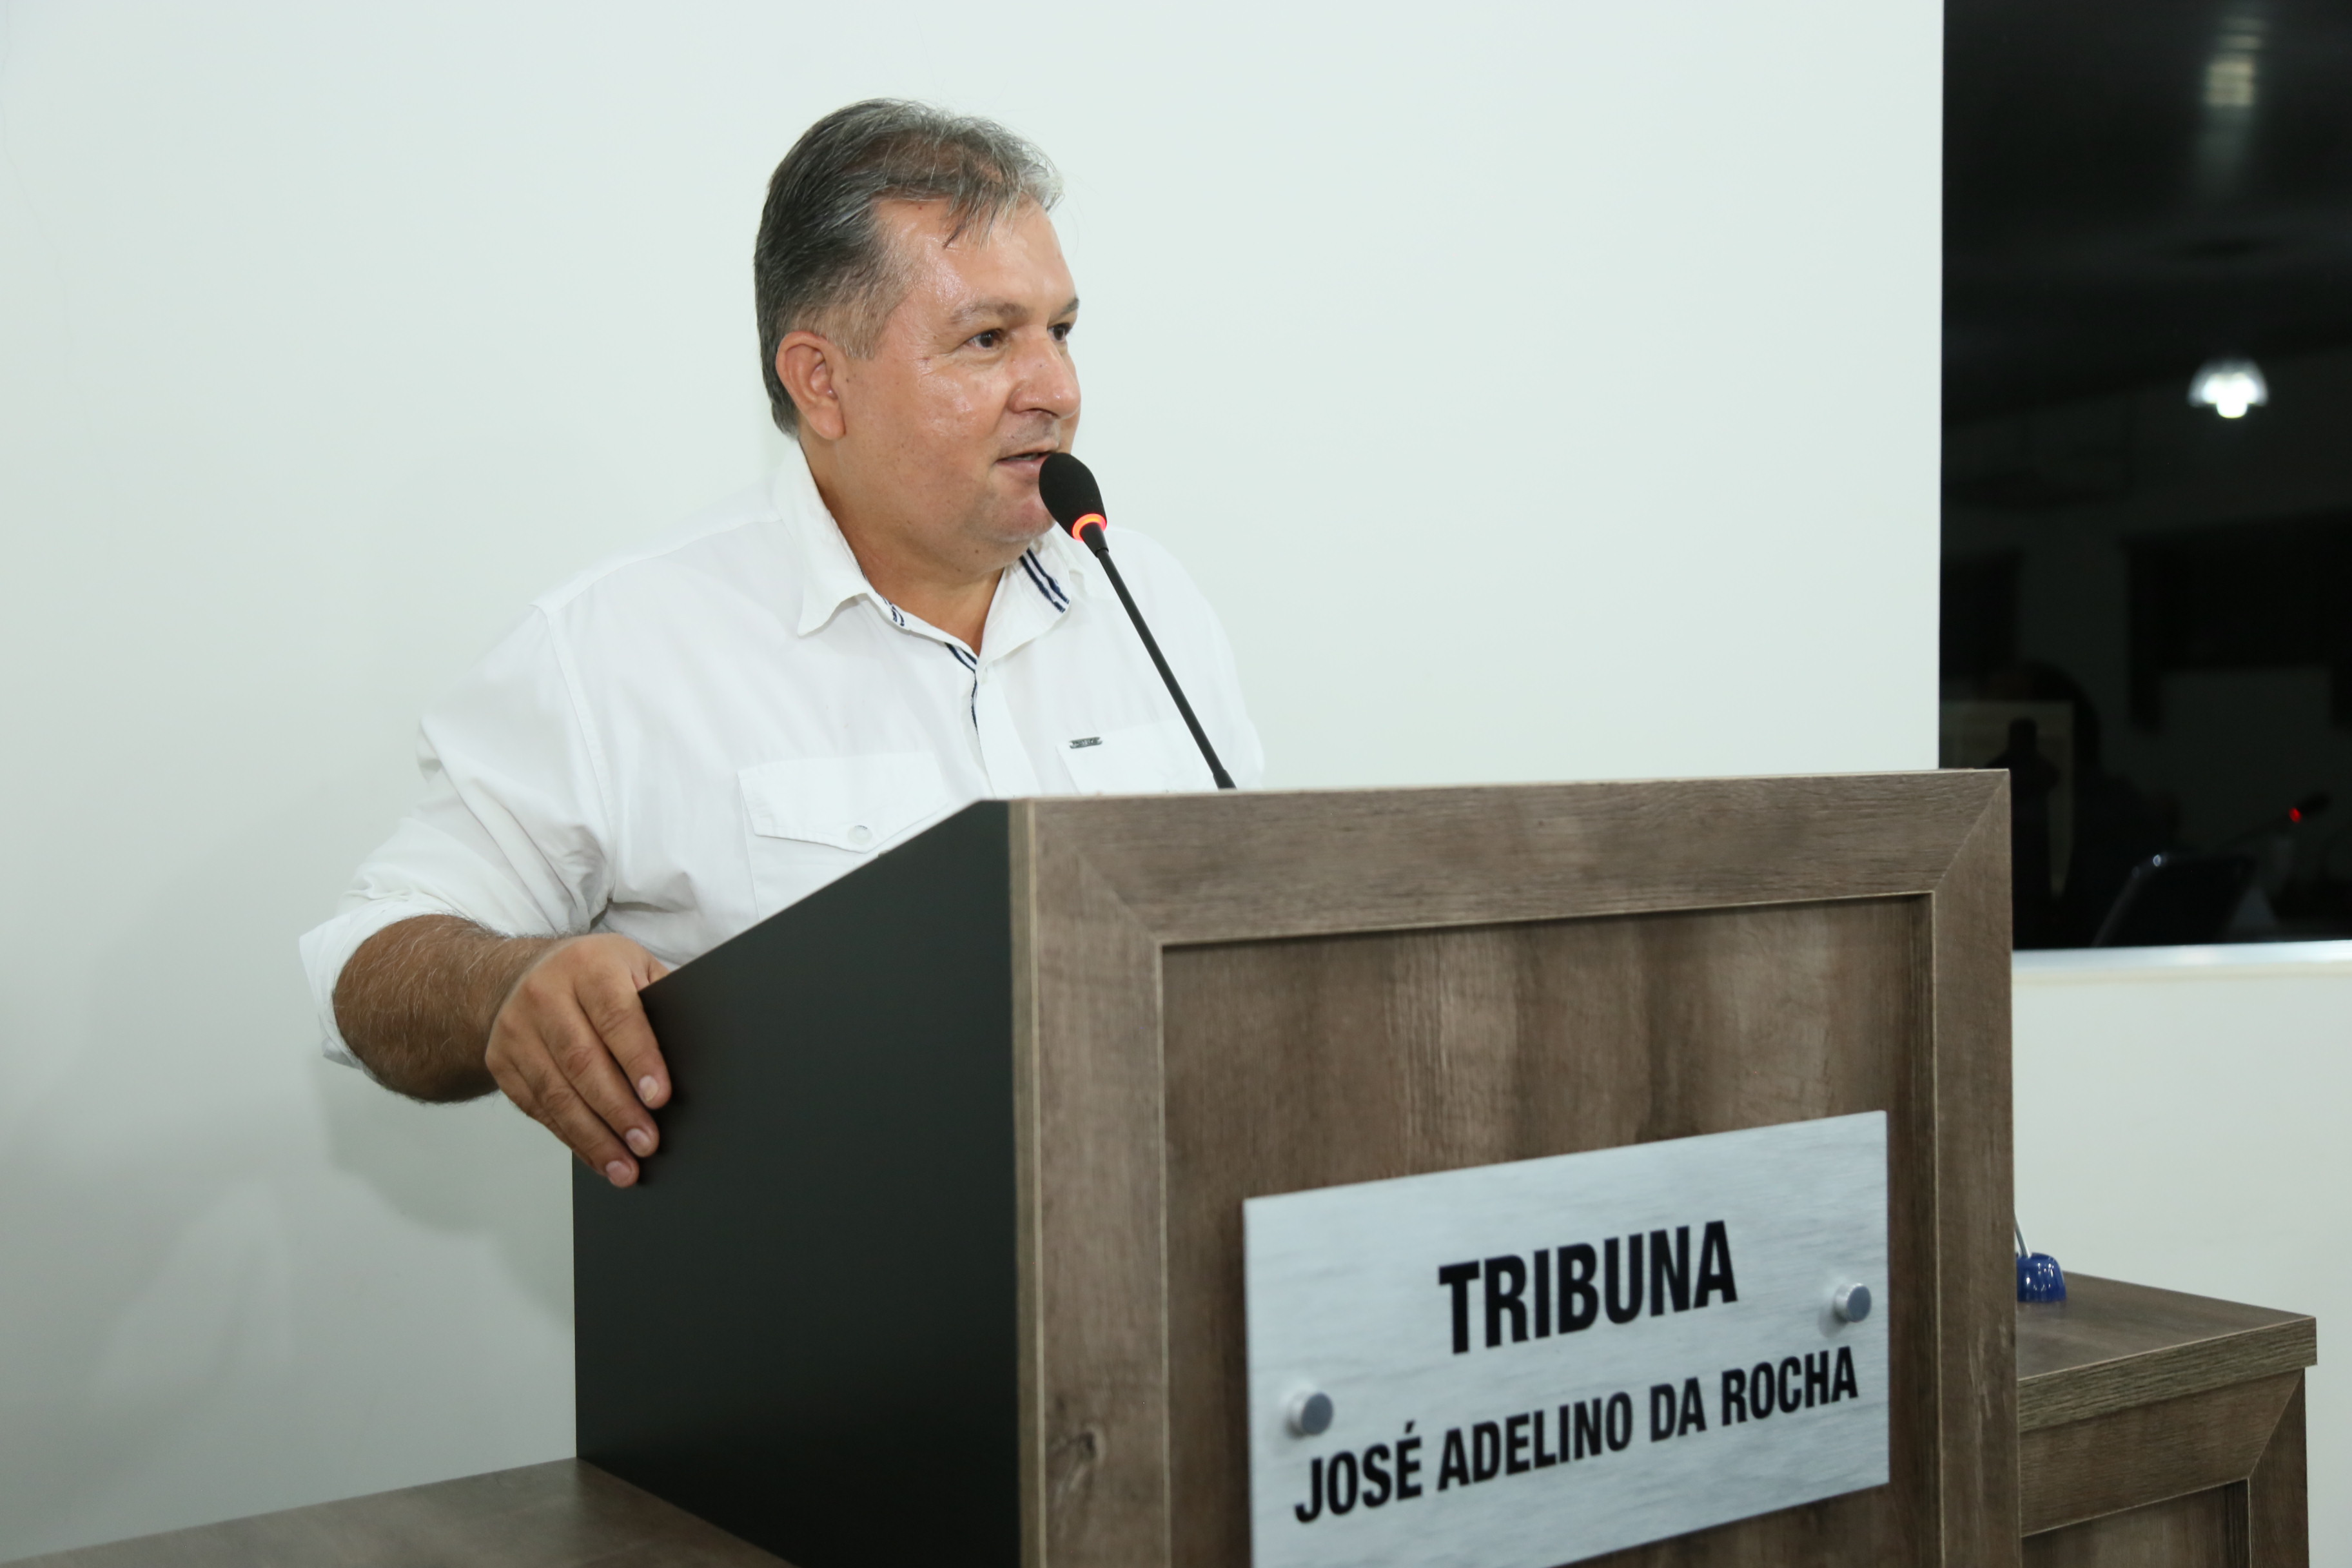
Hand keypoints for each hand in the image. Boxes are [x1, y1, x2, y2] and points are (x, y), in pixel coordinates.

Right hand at [485, 934, 671, 1185]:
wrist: (522, 974)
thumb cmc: (593, 974)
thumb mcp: (632, 966)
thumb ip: (660, 1000)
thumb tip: (698, 1052)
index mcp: (588, 966)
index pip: (617, 1017)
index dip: (639, 1060)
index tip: (660, 1098)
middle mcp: (545, 995)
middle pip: (583, 1061)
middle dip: (618, 1110)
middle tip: (647, 1143)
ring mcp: (517, 1030)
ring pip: (557, 1092)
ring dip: (594, 1136)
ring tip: (624, 1167)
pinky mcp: (502, 1062)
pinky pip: (538, 1108)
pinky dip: (571, 1137)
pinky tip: (597, 1156)